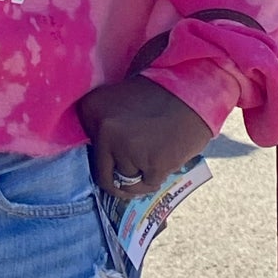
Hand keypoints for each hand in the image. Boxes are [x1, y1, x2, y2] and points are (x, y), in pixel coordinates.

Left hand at [77, 77, 211, 198]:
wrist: (191, 92)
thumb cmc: (156, 99)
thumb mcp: (117, 102)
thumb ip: (102, 129)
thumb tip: (101, 165)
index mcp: (90, 109)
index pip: (86, 152)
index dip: (103, 160)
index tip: (114, 159)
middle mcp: (102, 129)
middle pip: (104, 175)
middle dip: (118, 179)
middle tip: (134, 171)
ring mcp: (125, 148)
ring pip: (126, 181)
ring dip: (139, 175)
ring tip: (152, 155)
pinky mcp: (150, 164)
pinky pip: (146, 185)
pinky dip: (155, 178)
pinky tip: (162, 161)